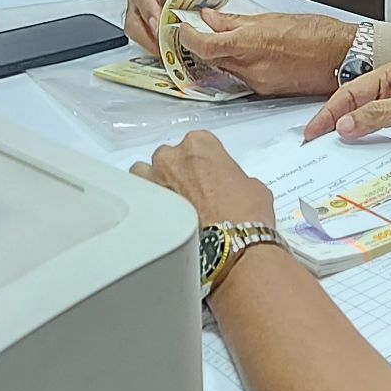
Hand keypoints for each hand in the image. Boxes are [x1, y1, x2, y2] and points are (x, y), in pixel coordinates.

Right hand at [126, 0, 213, 54]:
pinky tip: (168, 50)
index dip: (149, 10)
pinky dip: (154, 44)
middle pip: (134, 17)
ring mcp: (136, 4)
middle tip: (168, 48)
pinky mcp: (141, 18)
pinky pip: (142, 35)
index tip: (158, 25)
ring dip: (151, 44)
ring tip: (170, 53)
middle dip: (149, 36)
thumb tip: (196, 13)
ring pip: (135, 29)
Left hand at [131, 130, 272, 226]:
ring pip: (146, 172)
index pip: (198, 144)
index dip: (204, 162)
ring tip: (171, 204)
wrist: (231, 246)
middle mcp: (173, 155)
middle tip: (192, 194)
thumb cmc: (246, 214)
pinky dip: (147, 204)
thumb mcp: (252, 186)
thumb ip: (233, 177)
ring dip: (156, 183)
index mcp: (200, 144)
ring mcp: (155, 178)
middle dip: (178, 173)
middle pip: (170, 157)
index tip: (208, 176)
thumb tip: (229, 187)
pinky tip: (160, 217)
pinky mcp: (145, 204)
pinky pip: (138, 196)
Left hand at [175, 8, 354, 99]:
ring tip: (222, 40)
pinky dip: (237, 66)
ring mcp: (259, 83)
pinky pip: (243, 79)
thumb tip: (212, 18)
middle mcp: (252, 68)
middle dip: (201, 47)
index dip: (188, 37)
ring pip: (226, 70)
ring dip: (220, 57)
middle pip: (211, 60)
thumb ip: (237, 21)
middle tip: (196, 31)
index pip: (205, 45)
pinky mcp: (268, 92)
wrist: (345, 58)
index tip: (183, 28)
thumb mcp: (272, 18)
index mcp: (251, 44)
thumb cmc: (319, 34)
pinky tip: (245, 55)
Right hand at [302, 61, 390, 144]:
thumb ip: (380, 114)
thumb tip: (345, 124)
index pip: (350, 92)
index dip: (329, 111)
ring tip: (324, 149)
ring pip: (360, 120)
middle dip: (330, 122)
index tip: (314, 130)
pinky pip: (373, 133)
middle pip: (351, 105)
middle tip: (312, 142)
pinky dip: (359, 143)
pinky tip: (351, 153)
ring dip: (344, 133)